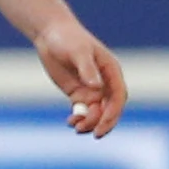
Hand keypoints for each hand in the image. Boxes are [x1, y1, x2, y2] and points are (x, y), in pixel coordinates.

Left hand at [33, 17, 125, 135]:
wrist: (50, 34)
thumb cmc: (67, 38)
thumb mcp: (78, 52)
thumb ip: (87, 69)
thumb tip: (96, 87)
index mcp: (111, 71)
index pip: (118, 96)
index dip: (113, 112)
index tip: (103, 124)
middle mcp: (104, 82)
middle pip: (110, 108)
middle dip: (104, 123)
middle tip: (94, 134)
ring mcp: (91, 89)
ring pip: (96, 113)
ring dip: (90, 123)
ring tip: (77, 127)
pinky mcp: (77, 93)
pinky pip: (83, 111)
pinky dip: (79, 119)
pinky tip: (71, 122)